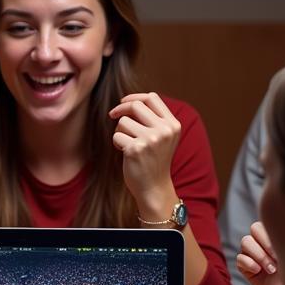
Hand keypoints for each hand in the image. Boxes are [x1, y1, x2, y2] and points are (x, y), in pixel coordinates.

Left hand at [110, 93, 181, 216]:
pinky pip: (117, 136)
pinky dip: (117, 143)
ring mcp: (151, 139)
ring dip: (120, 131)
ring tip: (127, 144)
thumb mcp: (162, 137)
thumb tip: (129, 102)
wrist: (153, 187)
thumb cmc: (154, 160)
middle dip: (120, 109)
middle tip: (112, 115)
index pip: (152, 98)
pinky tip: (126, 154)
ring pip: (123, 121)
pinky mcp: (136, 149)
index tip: (124, 103)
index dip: (135, 97)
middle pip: (136, 105)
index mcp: (173, 125)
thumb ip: (153, 119)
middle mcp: (164, 130)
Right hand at [236, 220, 282, 284]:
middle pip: (254, 229)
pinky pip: (239, 259)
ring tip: (271, 269)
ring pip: (245, 242)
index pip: (267, 222)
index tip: (281, 251)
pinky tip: (259, 272)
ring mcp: (252, 254)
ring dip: (259, 256)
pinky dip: (249, 264)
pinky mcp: (245, 267)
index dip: (270, 235)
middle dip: (264, 245)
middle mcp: (263, 242)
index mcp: (276, 235)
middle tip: (276, 259)